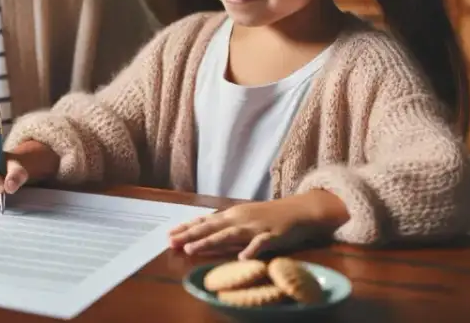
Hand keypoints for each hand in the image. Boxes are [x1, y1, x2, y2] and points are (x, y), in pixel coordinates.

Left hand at [168, 191, 348, 258]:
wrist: (300, 210)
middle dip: (190, 235)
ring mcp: (256, 227)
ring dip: (209, 242)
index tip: (169, 235)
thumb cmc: (270, 216)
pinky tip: (241, 258)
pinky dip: (251, 250)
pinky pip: (261, 244)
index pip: (205, 221)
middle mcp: (241, 219)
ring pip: (229, 235)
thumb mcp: (245, 218)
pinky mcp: (273, 235)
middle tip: (171, 242)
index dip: (187, 228)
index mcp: (233, 215)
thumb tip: (203, 233)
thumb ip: (226, 227)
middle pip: (211, 227)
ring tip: (192, 249)